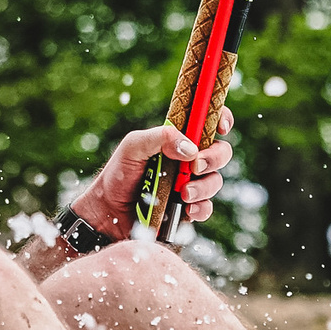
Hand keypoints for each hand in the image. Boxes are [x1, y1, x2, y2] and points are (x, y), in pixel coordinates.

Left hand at [68, 106, 235, 239]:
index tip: (222, 126)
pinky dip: (200, 208)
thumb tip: (191, 148)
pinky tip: (187, 210)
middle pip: (220, 152)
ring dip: (203, 186)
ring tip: (183, 193)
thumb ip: (160, 138)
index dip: (220, 118)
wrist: (108, 211)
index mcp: (178, 139)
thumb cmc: (119, 173)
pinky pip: (206, 208)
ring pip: (215, 181)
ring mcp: (190, 185)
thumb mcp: (134, 146)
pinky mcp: (187, 210)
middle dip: (215, 157)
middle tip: (196, 165)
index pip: (207, 122)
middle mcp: (188, 160)